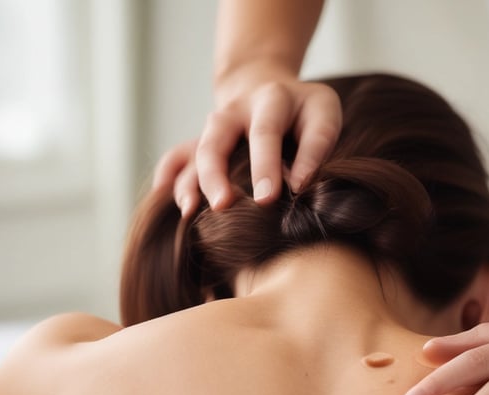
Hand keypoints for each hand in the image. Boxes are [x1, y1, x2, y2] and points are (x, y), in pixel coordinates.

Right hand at [153, 69, 341, 215]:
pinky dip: (168, 179)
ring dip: (189, 184)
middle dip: (216, 175)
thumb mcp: (323, 115)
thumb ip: (315, 148)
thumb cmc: (305, 112)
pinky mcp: (200, 145)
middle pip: (215, 142)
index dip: (265, 166)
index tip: (266, 199)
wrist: (268, 89)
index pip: (264, 133)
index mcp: (270, 100)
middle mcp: (234, 113)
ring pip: (194, 155)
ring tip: (190, 211)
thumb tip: (299, 187)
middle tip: (223, 206)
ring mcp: (212, 130)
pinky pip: (176, 159)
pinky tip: (165, 201)